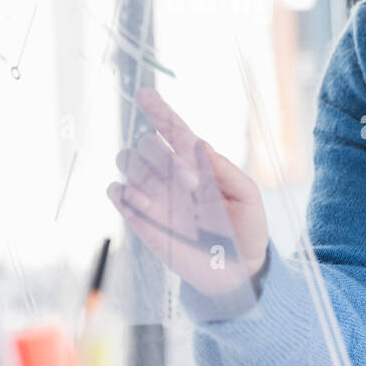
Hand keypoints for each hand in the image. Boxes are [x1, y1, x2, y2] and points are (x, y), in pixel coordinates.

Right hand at [105, 87, 269, 299]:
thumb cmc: (245, 228)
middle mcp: (170, 174)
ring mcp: (154, 195)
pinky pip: (119, 195)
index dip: (159, 110)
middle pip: (147, 144)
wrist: (236, 270)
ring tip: (163, 196)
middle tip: (192, 184)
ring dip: (141, 171)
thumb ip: (224, 170)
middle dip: (162, 156)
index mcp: (196, 162)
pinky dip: (123, 192)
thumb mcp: (247, 196)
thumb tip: (199, 144)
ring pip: (128, 162)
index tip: (145, 94)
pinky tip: (140, 202)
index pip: (172, 129)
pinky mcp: (141, 220)